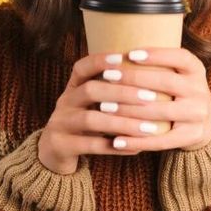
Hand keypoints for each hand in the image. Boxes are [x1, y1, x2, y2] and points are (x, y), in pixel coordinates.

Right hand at [38, 52, 168, 174]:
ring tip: (148, 128)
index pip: (82, 67)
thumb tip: (155, 80)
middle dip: (122, 92)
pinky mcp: (60, 146)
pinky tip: (136, 148)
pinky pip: (90, 146)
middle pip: (91, 90)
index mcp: (73, 87)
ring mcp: (59, 124)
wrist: (55, 152)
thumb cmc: (86, 124)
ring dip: (122, 122)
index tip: (125, 57)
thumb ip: (113, 92)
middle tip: (150, 97)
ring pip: (91, 120)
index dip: (101, 60)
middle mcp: (64, 102)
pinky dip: (115, 147)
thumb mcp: (93, 104)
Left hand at [103, 47, 210, 152]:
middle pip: (166, 82)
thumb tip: (117, 52)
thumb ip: (157, 65)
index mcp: (196, 70)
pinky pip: (161, 140)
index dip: (156, 54)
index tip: (130, 54)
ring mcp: (198, 115)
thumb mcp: (178, 74)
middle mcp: (200, 90)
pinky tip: (116, 140)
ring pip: (160, 112)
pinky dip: (136, 141)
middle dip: (133, 79)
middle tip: (107, 76)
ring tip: (104, 107)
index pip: (179, 57)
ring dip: (129, 110)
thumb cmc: (179, 93)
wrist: (206, 125)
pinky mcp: (191, 136)